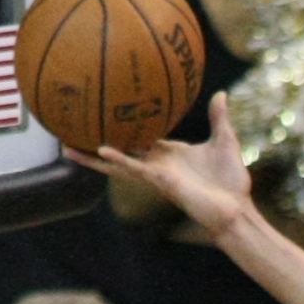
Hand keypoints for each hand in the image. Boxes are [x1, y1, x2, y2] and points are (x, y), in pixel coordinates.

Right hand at [87, 91, 253, 238]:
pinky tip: (99, 151)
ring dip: (92, 156)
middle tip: (74, 127)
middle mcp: (157, 162)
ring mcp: (155, 173)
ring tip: (66, 146)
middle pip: (120, 148)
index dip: (124, 125)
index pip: (141, 136)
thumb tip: (221, 93)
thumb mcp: (225, 141)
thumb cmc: (231, 182)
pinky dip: (117, 160)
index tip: (107, 111)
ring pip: (117, 162)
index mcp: (169, 153)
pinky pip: (134, 168)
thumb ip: (219, 118)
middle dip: (98, 140)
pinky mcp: (160, 181)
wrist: (236, 210)